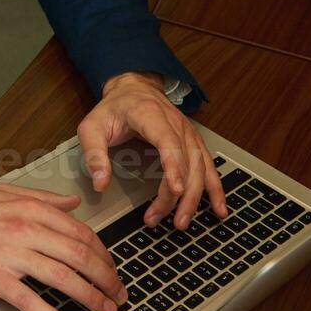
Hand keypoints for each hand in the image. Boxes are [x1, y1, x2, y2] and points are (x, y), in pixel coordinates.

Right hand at [0, 184, 128, 310]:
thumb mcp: (5, 192)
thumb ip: (43, 198)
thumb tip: (73, 202)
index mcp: (30, 208)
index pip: (80, 233)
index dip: (103, 254)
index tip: (112, 268)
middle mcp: (25, 229)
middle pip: (79, 255)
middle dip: (106, 278)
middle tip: (118, 294)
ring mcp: (9, 254)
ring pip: (62, 277)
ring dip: (90, 297)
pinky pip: (28, 301)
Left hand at [77, 70, 226, 229]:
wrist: (134, 88)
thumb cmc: (114, 108)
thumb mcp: (92, 126)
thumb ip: (94, 153)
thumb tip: (100, 183)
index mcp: (150, 115)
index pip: (168, 142)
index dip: (174, 167)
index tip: (175, 191)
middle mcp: (175, 123)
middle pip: (186, 161)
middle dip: (177, 194)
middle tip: (162, 218)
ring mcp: (188, 133)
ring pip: (200, 167)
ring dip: (194, 197)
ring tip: (182, 221)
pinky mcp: (193, 142)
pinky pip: (209, 166)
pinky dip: (215, 188)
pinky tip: (219, 208)